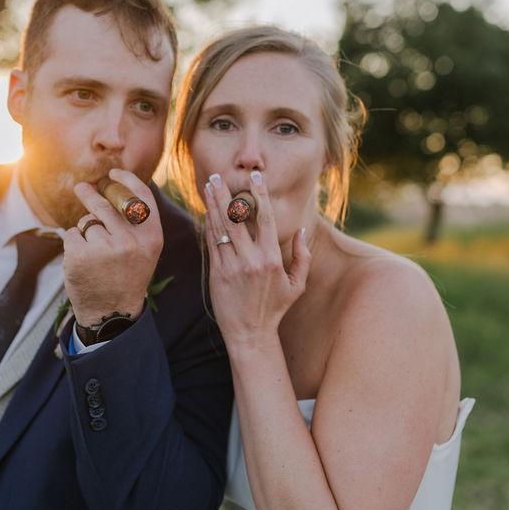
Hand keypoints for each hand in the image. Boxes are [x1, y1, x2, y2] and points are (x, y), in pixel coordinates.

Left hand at [62, 168, 162, 326]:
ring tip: (94, 252)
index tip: (112, 173)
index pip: (140, 196)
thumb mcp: (145, 250)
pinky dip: (74, 244)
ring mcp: (104, 248)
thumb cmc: (128, 276)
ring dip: (86, 231)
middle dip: (90, 194)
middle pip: (105, 205)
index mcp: (151, 237)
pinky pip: (72, 235)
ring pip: (87, 222)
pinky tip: (83, 261)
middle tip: (82, 188)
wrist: (112, 312)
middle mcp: (130, 241)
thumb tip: (119, 187)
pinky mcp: (81, 256)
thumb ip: (137, 222)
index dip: (126, 179)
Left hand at [202, 170, 309, 346]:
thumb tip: (301, 230)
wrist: (251, 334)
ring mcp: (232, 267)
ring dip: (213, 205)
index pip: (265, 218)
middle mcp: (252, 260)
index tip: (255, 177)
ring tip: (208, 186)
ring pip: (221, 228)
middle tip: (218, 175)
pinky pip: (212, 244)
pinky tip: (206, 212)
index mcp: (272, 258)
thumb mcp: (297, 285)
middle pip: (236, 218)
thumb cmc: (275, 309)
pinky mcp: (217, 274)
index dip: (259, 195)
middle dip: (226, 194)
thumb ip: (302, 256)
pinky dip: (208, 226)